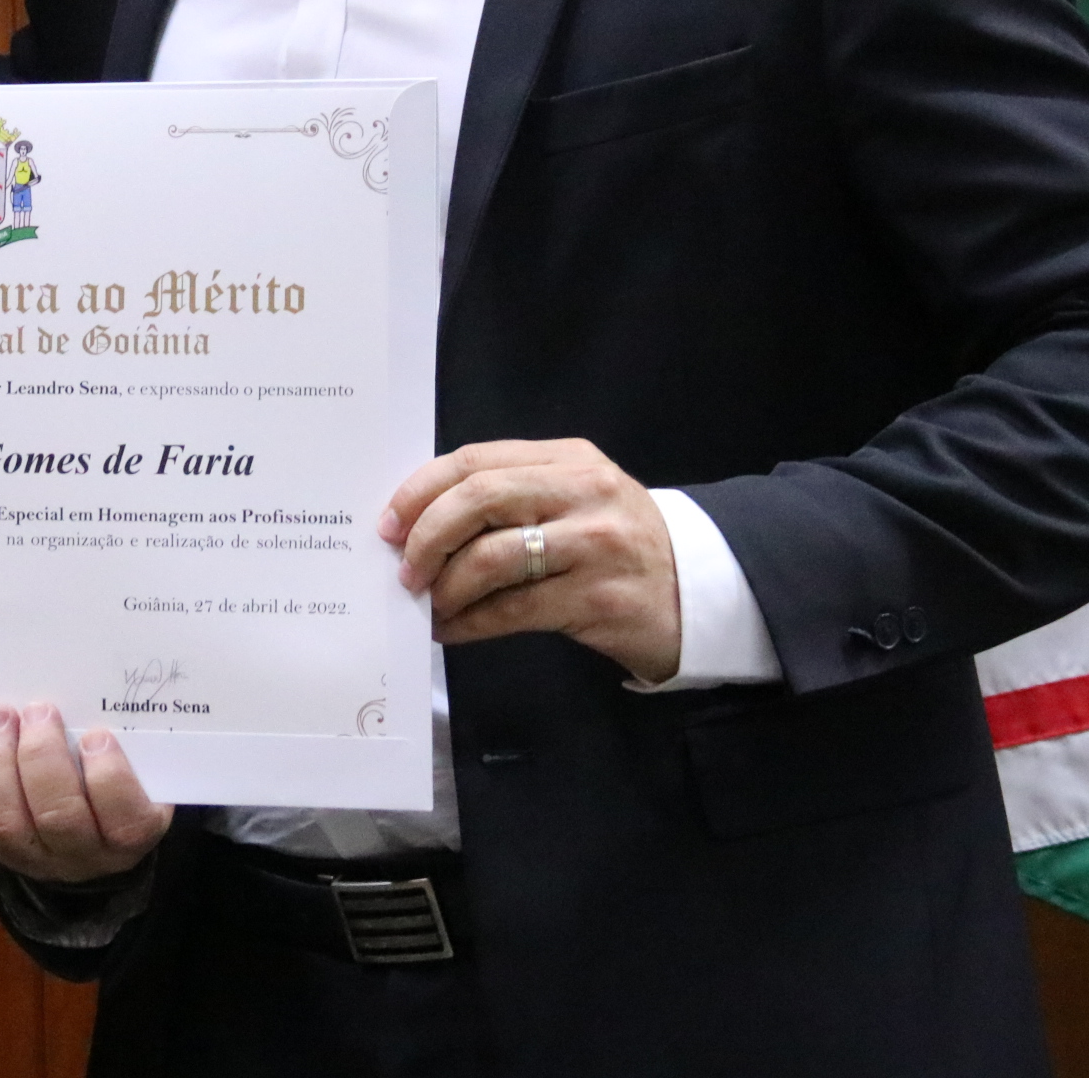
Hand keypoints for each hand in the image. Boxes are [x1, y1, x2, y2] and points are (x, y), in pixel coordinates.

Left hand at [0, 703, 172, 883]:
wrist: (83, 831)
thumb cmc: (112, 782)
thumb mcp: (138, 768)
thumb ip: (126, 742)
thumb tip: (97, 693)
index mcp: (130, 835)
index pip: (125, 820)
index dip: (108, 777)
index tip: (96, 735)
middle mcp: (81, 855)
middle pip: (58, 817)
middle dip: (42, 757)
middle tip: (38, 710)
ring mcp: (31, 857)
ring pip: (6, 821)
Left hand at [382, 439, 682, 682]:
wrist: (698, 592)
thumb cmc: (619, 545)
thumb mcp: (575, 500)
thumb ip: (512, 496)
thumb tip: (421, 523)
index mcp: (568, 459)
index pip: (477, 460)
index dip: (422, 489)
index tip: (390, 521)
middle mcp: (583, 491)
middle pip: (479, 498)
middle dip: (426, 535)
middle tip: (403, 568)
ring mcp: (594, 544)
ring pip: (492, 557)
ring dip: (446, 586)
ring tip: (428, 604)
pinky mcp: (598, 597)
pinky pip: (513, 609)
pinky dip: (470, 621)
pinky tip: (452, 629)